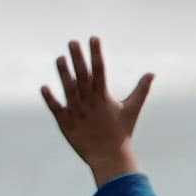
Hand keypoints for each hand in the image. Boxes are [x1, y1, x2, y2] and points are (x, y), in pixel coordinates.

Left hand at [38, 36, 150, 183]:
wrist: (109, 157)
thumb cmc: (121, 132)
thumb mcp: (132, 109)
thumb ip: (141, 90)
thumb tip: (152, 73)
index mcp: (104, 97)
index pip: (100, 70)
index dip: (96, 54)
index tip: (93, 38)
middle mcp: (90, 102)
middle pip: (83, 77)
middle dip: (78, 59)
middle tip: (72, 42)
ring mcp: (77, 112)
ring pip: (69, 90)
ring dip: (64, 74)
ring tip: (60, 58)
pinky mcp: (66, 123)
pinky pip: (57, 109)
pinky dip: (50, 99)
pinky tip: (44, 87)